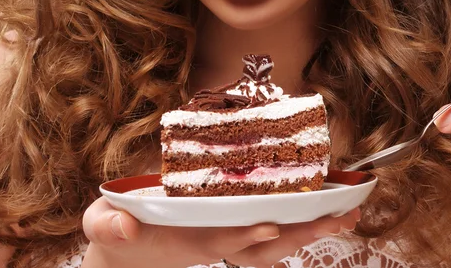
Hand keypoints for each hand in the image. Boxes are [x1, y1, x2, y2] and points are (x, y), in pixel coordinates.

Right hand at [82, 196, 359, 267]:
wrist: (130, 244)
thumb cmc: (119, 229)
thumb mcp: (104, 225)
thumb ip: (108, 225)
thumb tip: (125, 229)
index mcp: (188, 237)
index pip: (221, 238)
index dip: (244, 236)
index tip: (269, 227)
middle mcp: (215, 237)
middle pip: (262, 242)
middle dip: (299, 233)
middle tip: (340, 218)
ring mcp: (226, 231)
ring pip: (273, 237)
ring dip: (308, 228)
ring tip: (347, 214)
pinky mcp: (231, 221)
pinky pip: (268, 222)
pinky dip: (295, 217)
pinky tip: (322, 207)